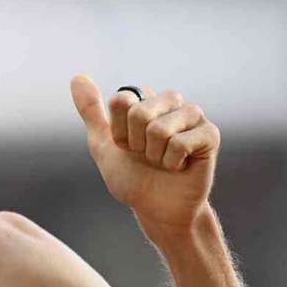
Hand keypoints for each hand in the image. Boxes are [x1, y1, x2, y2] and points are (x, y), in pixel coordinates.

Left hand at [70, 76, 220, 227]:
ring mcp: (191, 116)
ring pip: (159, 128)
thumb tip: (77, 77)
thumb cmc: (132, 177)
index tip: (126, 146)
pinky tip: (179, 166)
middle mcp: (169, 102)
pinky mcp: (209, 134)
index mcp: (144, 100)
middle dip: (136, 144)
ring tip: (163, 161)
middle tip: (147, 156)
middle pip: (139, 112)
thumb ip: (91, 111)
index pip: (121, 100)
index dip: (118, 132)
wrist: (157, 209)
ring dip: (154, 155)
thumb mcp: (103, 144)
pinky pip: (180, 143)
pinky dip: (172, 162)